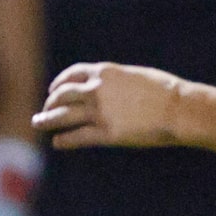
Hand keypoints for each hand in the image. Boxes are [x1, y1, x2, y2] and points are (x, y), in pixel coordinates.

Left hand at [34, 62, 183, 148]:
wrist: (177, 108)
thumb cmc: (164, 92)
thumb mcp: (135, 76)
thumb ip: (116, 81)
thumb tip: (109, 87)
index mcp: (104, 73)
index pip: (72, 75)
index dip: (59, 83)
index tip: (54, 89)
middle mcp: (96, 90)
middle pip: (62, 95)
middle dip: (50, 103)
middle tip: (44, 110)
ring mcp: (99, 112)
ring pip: (63, 116)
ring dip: (48, 120)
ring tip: (39, 123)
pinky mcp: (105, 133)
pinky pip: (77, 137)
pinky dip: (64, 140)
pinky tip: (57, 142)